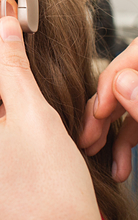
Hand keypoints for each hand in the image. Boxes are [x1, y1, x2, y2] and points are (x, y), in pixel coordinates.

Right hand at [80, 38, 137, 181]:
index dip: (111, 80)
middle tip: (86, 138)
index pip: (133, 54)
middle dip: (101, 114)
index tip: (99, 111)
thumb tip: (121, 82)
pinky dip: (122, 146)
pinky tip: (116, 165)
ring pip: (122, 106)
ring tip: (94, 153)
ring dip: (107, 134)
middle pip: (120, 82)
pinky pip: (133, 125)